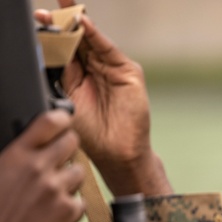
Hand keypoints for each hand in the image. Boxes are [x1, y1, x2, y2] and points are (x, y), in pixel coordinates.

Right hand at [0, 110, 84, 221]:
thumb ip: (14, 160)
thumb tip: (25, 152)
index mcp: (16, 156)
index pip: (48, 122)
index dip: (60, 119)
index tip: (64, 120)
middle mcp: (38, 168)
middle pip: (72, 142)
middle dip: (68, 149)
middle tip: (60, 160)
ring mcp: (56, 189)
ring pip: (79, 172)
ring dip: (70, 181)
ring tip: (53, 194)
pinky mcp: (67, 211)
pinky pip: (81, 201)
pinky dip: (71, 208)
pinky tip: (54, 215)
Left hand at [35, 2, 169, 196]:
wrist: (117, 152)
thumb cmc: (92, 134)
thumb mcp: (65, 99)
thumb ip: (58, 73)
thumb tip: (44, 48)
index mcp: (75, 77)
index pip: (61, 49)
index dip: (49, 34)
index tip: (37, 20)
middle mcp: (94, 70)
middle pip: (76, 39)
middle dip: (60, 23)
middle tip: (45, 12)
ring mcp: (111, 69)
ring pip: (91, 40)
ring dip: (75, 23)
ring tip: (61, 10)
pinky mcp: (128, 72)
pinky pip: (108, 49)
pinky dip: (96, 35)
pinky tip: (82, 22)